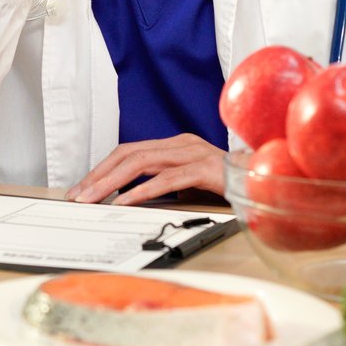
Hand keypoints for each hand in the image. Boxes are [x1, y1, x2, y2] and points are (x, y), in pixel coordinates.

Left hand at [68, 134, 225, 205]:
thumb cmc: (230, 186)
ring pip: (141, 163)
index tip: (83, 187)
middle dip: (99, 175)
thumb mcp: (192, 183)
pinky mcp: (205, 169)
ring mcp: (193, 153)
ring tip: (93, 199)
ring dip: (112, 183)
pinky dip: (142, 191)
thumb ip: (168, 183)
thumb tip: (136, 197)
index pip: (130, 151)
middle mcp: (182, 144)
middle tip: (78, 194)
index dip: (104, 168)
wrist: (267, 182)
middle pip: (129, 153)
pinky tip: (125, 202)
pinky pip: (166, 179)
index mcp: (176, 145)